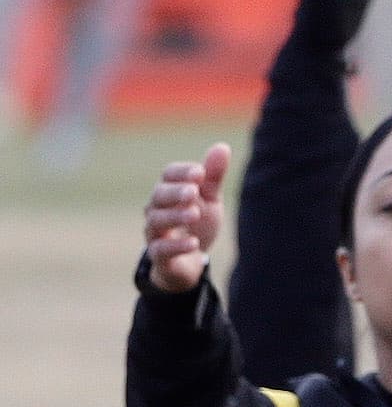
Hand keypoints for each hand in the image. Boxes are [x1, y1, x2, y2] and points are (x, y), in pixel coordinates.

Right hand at [142, 144, 231, 294]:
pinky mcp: (158, 255)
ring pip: (156, 221)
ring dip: (175, 216)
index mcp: (169, 190)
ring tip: (195, 214)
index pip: (169, 174)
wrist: (191, 260)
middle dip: (175, 192)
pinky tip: (193, 243)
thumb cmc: (197, 223)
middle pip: (158, 195)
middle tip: (193, 192)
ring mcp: (155, 232)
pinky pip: (160, 250)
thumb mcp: (209, 199)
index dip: (182, 172)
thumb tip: (222, 146)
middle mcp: (156, 208)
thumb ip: (212, 177)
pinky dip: (176, 245)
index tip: (200, 173)